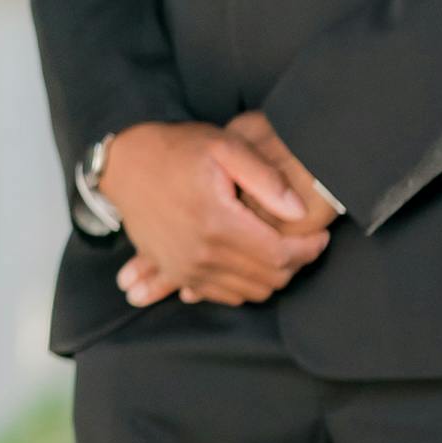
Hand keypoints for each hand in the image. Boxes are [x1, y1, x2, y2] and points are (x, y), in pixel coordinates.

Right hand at [102, 119, 328, 308]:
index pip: (280, 255)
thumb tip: (298, 212)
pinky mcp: (176, 272)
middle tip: (302, 242)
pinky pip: (223, 295)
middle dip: (294, 263)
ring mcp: (185, 267)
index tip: (319, 235)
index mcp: (217, 223)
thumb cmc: (175, 150)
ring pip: (249, 292)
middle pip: (269, 278)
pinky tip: (250, 261)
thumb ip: (266, 178)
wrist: (123, 164)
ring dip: (271, 276)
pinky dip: (244, 285)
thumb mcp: (223, 146)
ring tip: (278, 249)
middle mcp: (201, 253)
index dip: (309, 249)